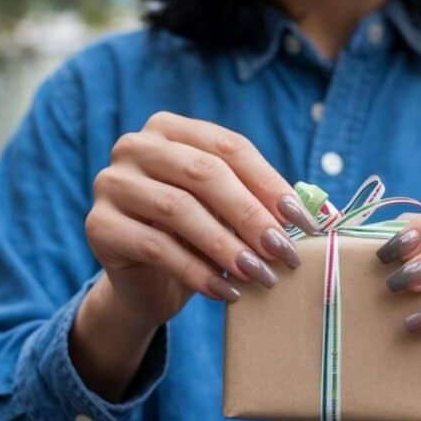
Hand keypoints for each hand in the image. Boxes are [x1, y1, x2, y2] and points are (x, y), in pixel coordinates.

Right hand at [72, 112, 318, 400]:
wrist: (147, 281)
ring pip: (179, 210)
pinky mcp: (98, 225)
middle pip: (205, 174)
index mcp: (171, 128)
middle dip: (252, 217)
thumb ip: (263, 202)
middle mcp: (136, 146)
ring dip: (228, 247)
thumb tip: (321, 214)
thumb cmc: (198, 236)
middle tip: (285, 253)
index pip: (230, 148)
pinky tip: (227, 292)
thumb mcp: (230, 212)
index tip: (307, 223)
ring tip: (260, 277)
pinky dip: (198, 272)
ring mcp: (111, 183)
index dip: (271, 184)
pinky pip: (155, 247)